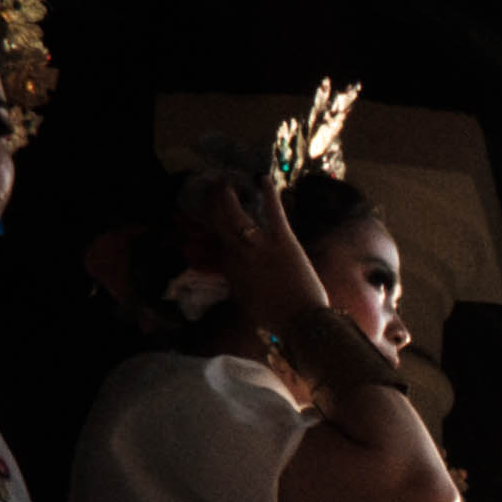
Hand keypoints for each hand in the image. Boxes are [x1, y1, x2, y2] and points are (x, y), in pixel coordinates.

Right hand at [191, 170, 335, 344]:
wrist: (300, 322)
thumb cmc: (275, 316)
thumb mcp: (246, 299)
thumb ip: (238, 281)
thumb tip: (234, 273)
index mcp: (229, 270)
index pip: (212, 244)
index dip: (204, 229)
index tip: (200, 216)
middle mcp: (238, 255)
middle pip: (218, 224)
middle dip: (212, 204)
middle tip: (210, 189)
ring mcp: (259, 246)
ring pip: (235, 215)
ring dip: (228, 196)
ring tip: (225, 182)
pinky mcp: (282, 241)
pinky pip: (273, 213)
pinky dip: (269, 194)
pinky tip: (264, 179)